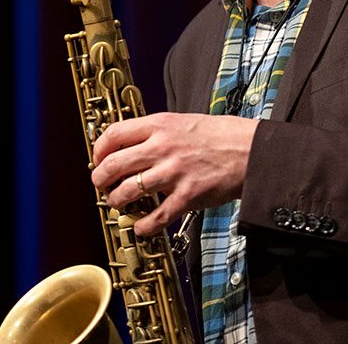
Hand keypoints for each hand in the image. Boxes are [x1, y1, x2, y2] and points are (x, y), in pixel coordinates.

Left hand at [90, 112, 257, 236]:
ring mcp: (173, 173)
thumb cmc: (217, 136)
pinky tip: (141, 226)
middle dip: (100, 180)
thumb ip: (155, 133)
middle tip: (102, 186)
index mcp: (160, 125)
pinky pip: (155, 218)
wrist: (248, 150)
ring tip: (119, 203)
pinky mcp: (187, 196)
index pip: (113, 134)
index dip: (98, 150)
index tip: (98, 160)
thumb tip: (127, 148)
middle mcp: (162, 148)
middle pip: (113, 165)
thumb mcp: (181, 122)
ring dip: (116, 202)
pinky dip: (142, 226)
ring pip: (127, 192)